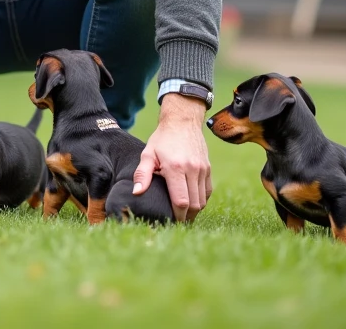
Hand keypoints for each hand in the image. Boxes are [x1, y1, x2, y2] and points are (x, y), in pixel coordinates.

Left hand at [133, 93, 211, 221]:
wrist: (182, 122)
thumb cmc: (162, 139)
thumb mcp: (147, 154)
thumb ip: (142, 174)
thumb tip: (137, 192)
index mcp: (175, 168)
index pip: (181, 201)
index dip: (177, 216)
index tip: (170, 222)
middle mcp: (192, 170)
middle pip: (194, 205)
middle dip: (186, 217)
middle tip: (175, 223)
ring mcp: (203, 169)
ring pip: (203, 201)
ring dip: (194, 211)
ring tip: (183, 216)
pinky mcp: (208, 168)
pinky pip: (208, 191)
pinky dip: (201, 200)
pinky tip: (191, 203)